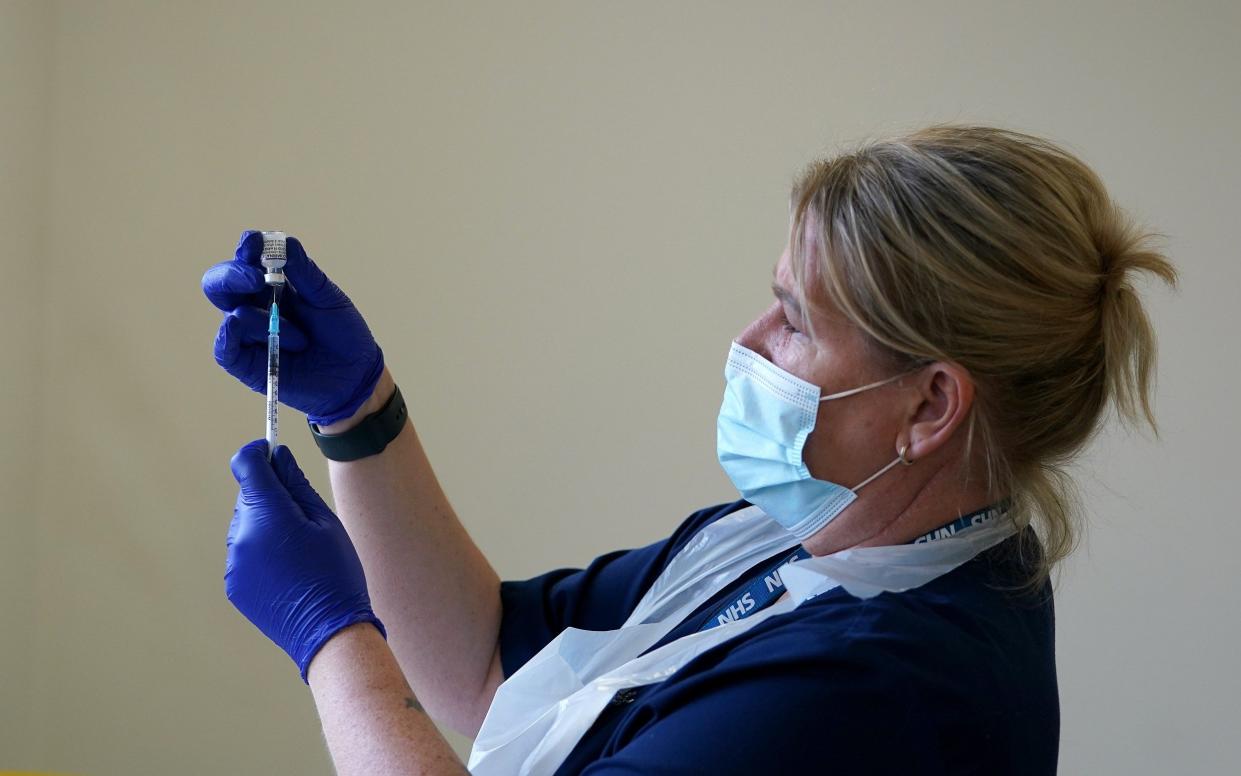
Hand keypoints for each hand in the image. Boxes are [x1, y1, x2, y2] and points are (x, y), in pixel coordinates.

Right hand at [203, 231, 384, 425]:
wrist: (355, 375)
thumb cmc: (342, 334)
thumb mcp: (328, 299)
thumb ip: (305, 274)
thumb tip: (285, 243)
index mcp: (272, 284)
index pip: (247, 260)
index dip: (247, 249)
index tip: (254, 243)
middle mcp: (255, 306)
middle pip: (221, 283)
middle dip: (233, 275)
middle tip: (256, 278)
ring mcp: (249, 335)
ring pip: (234, 315)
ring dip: (268, 322)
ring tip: (301, 340)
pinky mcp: (249, 365)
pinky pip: (225, 351)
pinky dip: (226, 339)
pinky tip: (235, 329)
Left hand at [227, 440, 385, 680]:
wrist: (328, 631)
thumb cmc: (336, 573)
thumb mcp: (325, 522)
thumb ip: (296, 486)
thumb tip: (278, 457)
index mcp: (268, 514)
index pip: (246, 464)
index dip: (259, 453)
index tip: (274, 454)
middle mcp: (242, 535)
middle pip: (248, 496)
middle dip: (270, 495)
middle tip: (303, 514)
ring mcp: (234, 562)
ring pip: (245, 524)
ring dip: (265, 524)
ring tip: (297, 549)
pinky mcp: (233, 583)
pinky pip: (244, 552)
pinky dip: (260, 550)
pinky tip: (287, 569)